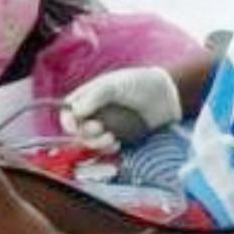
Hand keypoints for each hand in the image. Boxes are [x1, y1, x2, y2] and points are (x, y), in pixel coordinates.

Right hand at [60, 66, 182, 152]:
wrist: (166, 96)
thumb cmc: (139, 84)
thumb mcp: (113, 85)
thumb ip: (93, 97)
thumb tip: (74, 113)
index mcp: (88, 96)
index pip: (68, 112)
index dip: (68, 121)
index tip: (74, 126)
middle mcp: (94, 112)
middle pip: (77, 131)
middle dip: (85, 133)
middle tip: (99, 128)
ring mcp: (106, 126)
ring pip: (90, 142)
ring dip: (96, 143)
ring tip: (112, 138)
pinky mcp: (117, 138)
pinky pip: (105, 149)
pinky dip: (108, 149)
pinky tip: (117, 144)